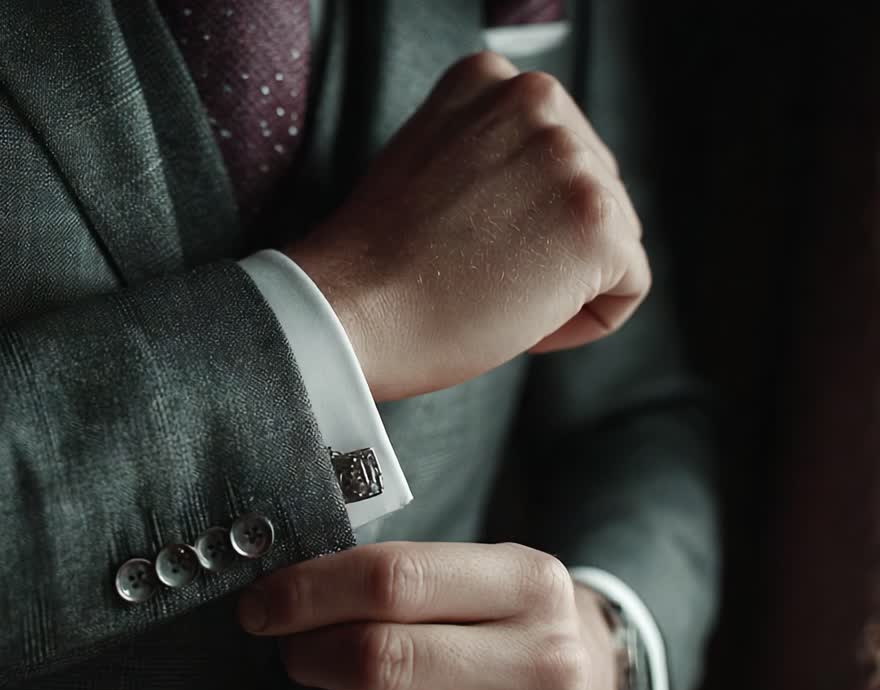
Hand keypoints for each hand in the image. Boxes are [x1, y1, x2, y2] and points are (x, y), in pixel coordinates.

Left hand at [237, 542, 618, 689]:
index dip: (308, 592)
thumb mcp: (478, 576)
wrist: (589, 680)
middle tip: (286, 648)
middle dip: (307, 652)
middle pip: (380, 659)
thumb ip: (397, 576)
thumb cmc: (503, 619)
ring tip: (326, 688)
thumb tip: (283, 592)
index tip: (261, 604)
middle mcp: (540, 659)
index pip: (392, 579)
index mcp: (526, 583)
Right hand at [285, 52, 647, 401]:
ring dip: (563, 283)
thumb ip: (491, 151)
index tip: (464, 239)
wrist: (350, 309)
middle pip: (594, 189)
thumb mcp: (431, 160)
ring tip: (489, 290)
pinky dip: (583, 322)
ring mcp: (571, 158)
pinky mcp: (597, 222)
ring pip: (614, 239)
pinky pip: (627, 288)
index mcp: (490, 78)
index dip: (519, 214)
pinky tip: (518, 319)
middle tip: (475, 272)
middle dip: (549, 245)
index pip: (556, 152)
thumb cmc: (377, 260)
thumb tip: (545, 191)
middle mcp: (537, 100)